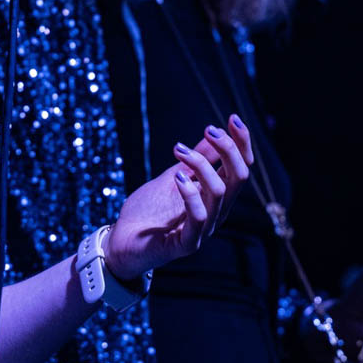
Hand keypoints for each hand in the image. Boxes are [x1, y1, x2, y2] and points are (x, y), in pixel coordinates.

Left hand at [105, 115, 252, 280]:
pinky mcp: (186, 244)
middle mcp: (216, 213)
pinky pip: (199, 217)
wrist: (120, 241)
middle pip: (240, 178)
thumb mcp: (172, 176)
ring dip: (201, 164)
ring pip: (220, 192)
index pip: (242, 168)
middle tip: (209, 130)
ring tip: (178, 150)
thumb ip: (193, 161)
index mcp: (216, 197)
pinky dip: (191, 193)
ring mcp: (203, 230)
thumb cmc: (147, 211)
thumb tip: (211, 134)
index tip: (232, 118)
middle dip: (229, 148)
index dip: (242, 143)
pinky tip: (177, 177)